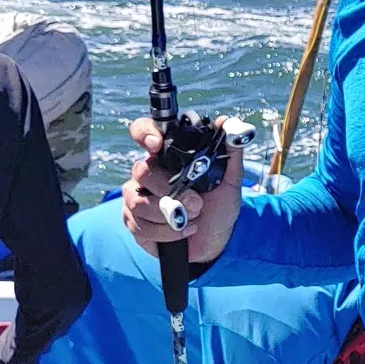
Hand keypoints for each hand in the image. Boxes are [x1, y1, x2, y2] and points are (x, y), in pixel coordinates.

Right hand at [121, 116, 244, 263]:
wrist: (215, 241)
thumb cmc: (219, 207)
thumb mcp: (231, 180)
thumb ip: (230, 152)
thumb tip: (228, 122)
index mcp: (167, 157)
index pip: (143, 132)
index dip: (145, 134)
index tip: (157, 145)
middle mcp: (148, 173)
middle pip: (142, 171)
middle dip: (170, 190)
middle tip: (196, 203)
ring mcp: (137, 197)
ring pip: (139, 202)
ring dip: (170, 215)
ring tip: (192, 219)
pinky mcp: (133, 222)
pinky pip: (140, 225)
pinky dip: (166, 232)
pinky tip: (183, 231)